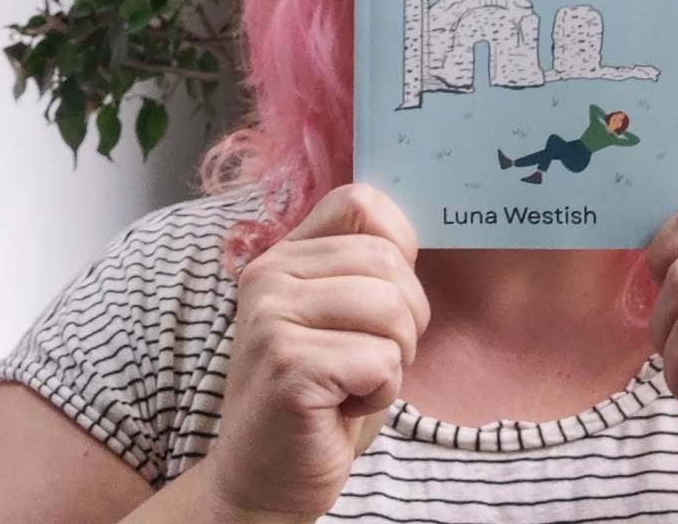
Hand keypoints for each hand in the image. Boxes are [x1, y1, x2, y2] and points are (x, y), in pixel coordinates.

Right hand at [200, 183, 430, 522]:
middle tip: (376, 355)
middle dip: (409, 315)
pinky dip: (381, 390)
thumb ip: (364, 267)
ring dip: (396, 356)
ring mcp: (271, 320)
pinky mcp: (287, 367)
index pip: (360, 202)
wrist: (266, 476)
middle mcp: (269, 276)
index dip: (399, 241)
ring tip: (358, 379)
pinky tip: (344, 406)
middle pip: (388, 259)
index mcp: (285, 255)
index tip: (391, 291)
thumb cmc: (322, 391)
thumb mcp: (341, 314)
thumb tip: (411, 235)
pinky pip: (380, 360)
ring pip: (391, 308)